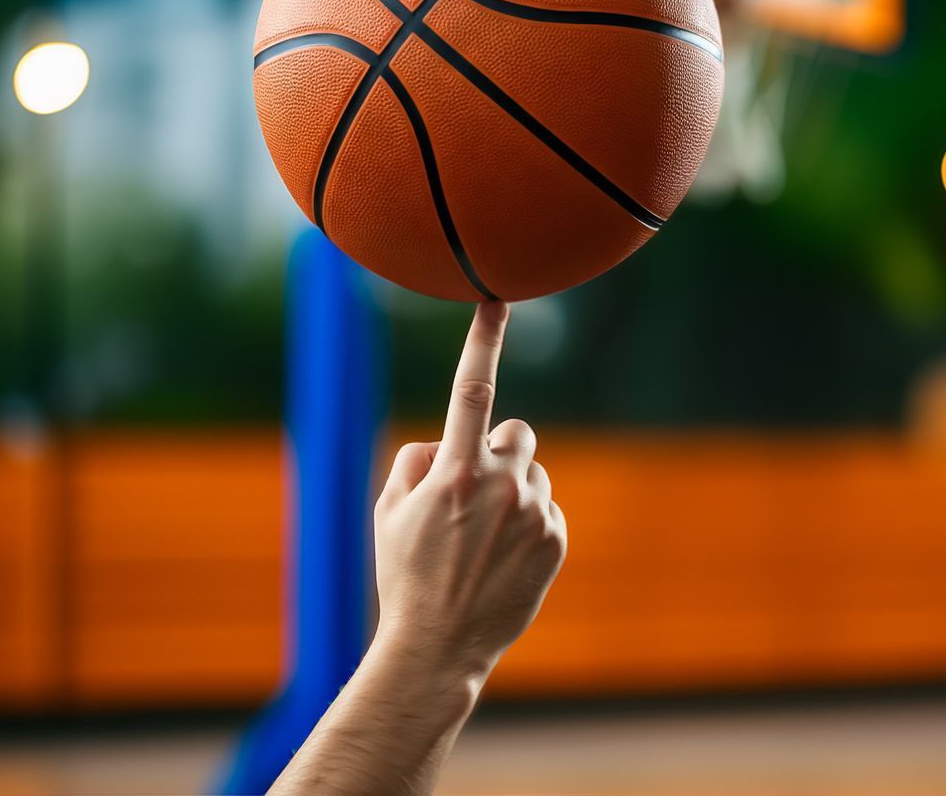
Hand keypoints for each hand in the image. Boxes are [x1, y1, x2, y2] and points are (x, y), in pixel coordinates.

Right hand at [369, 300, 567, 680]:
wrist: (439, 645)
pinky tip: (502, 559)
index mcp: (454, 472)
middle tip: (472, 493)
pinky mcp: (556, 537)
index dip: (484, 341)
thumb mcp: (389, 512)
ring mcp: (534, 512)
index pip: (471, 390)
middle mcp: (500, 485)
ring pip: (532, 474)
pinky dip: (528, 524)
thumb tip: (445, 441)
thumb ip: (417, 461)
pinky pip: (545, 509)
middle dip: (498, 452)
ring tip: (482, 540)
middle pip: (515, 434)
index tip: (496, 300)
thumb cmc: (406, 574)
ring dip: (512, 492)